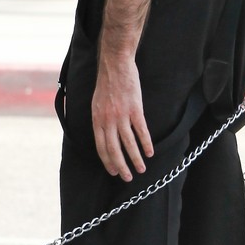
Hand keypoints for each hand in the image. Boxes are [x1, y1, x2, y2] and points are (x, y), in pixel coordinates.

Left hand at [91, 53, 152, 180]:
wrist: (115, 66)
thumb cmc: (105, 85)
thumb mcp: (95, 104)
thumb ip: (100, 120)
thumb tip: (103, 135)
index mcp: (96, 119)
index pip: (100, 146)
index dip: (107, 160)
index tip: (113, 171)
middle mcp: (108, 120)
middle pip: (114, 148)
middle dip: (120, 165)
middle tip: (127, 178)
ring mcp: (122, 115)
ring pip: (128, 143)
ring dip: (135, 158)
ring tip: (141, 169)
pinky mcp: (135, 109)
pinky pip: (141, 131)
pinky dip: (145, 143)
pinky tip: (150, 152)